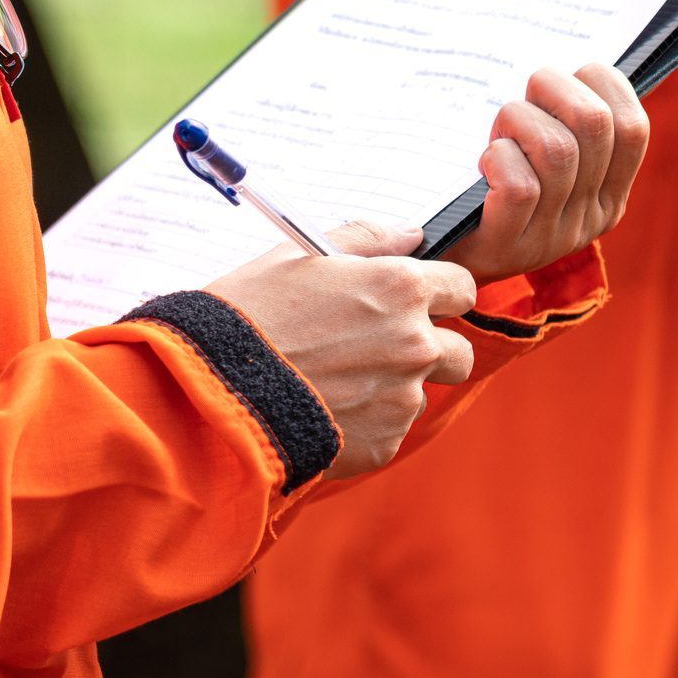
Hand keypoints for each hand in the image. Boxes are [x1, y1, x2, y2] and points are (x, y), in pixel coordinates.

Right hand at [205, 221, 475, 477]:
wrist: (214, 393)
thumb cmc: (248, 317)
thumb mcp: (298, 256)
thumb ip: (365, 238)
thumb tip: (410, 234)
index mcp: (401, 288)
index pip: (462, 288)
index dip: (440, 295)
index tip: (419, 304)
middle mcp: (415, 343)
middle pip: (459, 351)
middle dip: (431, 349)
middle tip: (381, 351)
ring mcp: (403, 398)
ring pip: (420, 393)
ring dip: (393, 389)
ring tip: (337, 385)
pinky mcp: (385, 443)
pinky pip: (389, 431)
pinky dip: (365, 425)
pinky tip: (323, 412)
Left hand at [448, 63, 648, 283]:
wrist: (444, 262)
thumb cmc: (492, 195)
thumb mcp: (543, 166)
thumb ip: (568, 128)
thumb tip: (579, 69)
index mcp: (609, 197)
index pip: (633, 128)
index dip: (604, 85)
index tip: (568, 80)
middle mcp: (587, 220)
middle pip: (594, 126)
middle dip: (553, 89)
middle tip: (523, 98)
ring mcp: (550, 238)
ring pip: (556, 150)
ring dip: (518, 120)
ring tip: (499, 133)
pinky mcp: (509, 248)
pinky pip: (519, 186)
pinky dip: (498, 157)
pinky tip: (484, 163)